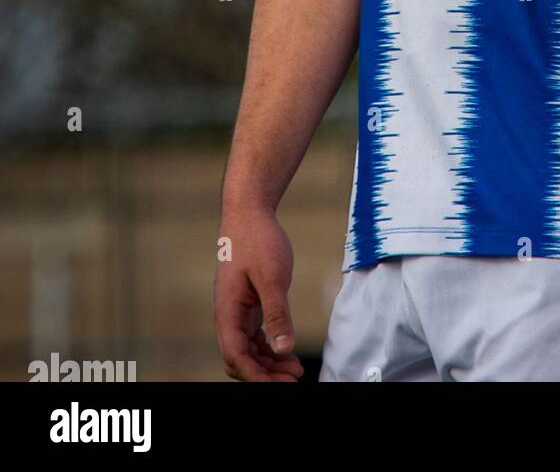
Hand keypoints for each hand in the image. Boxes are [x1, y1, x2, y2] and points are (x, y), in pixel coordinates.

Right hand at [213, 207, 304, 381]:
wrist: (249, 212)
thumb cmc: (258, 240)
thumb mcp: (272, 277)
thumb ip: (277, 314)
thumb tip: (284, 348)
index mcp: (227, 312)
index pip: (236, 356)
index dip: (257, 376)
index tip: (281, 384)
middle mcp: (227, 316)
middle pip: (240, 359)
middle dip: (264, 375)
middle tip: (294, 379)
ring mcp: (236, 311)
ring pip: (247, 350)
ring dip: (268, 363)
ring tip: (296, 369)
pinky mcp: (247, 304)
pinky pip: (254, 336)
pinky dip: (269, 348)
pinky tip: (287, 351)